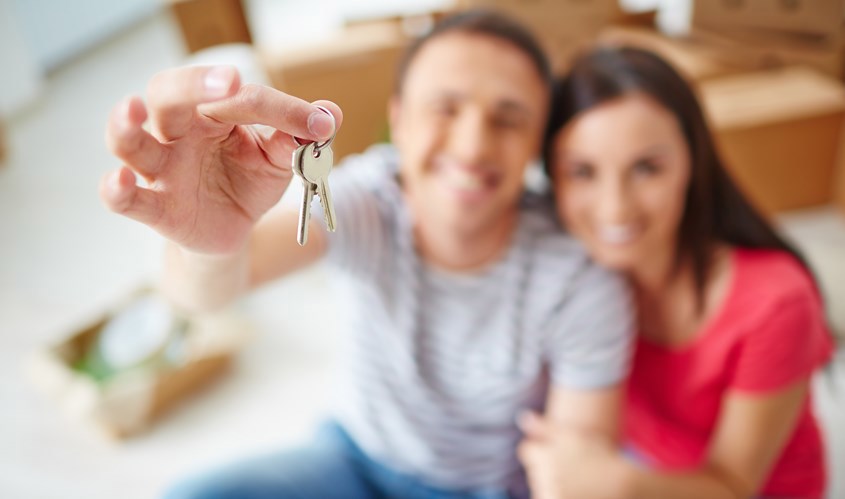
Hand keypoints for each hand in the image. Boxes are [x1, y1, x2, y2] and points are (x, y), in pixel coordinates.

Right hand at [100, 65, 341, 254]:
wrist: (234, 230)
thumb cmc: (248, 180)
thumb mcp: (280, 160)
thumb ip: (298, 139)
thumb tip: (330, 115)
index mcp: (212, 111)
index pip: (240, 97)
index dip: (282, 110)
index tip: (318, 125)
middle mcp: (178, 132)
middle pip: (168, 94)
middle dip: (194, 84)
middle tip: (229, 82)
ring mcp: (162, 169)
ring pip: (129, 141)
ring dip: (126, 125)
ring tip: (132, 110)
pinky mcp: (156, 209)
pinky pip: (126, 199)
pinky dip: (117, 190)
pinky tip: (120, 180)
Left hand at [518, 411, 630, 498]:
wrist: (622, 488)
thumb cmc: (601, 457)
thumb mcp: (573, 436)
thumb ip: (544, 427)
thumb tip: (522, 416)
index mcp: (545, 457)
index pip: (526, 450)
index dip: (540, 450)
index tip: (559, 453)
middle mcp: (544, 478)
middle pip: (533, 471)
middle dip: (546, 469)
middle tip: (573, 469)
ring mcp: (550, 495)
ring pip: (539, 488)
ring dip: (550, 485)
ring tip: (575, 483)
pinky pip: (544, 497)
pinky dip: (554, 494)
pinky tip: (573, 491)